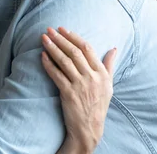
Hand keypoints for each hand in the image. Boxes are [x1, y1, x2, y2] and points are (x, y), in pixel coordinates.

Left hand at [41, 27, 116, 153]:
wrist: (89, 127)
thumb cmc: (98, 104)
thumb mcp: (108, 85)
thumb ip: (109, 65)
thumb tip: (114, 48)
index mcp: (102, 74)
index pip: (87, 49)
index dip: (73, 37)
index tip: (63, 29)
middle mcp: (92, 77)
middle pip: (74, 52)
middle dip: (60, 39)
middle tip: (49, 29)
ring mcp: (80, 85)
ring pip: (64, 61)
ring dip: (52, 48)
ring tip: (43, 38)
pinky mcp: (68, 93)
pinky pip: (56, 75)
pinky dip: (48, 64)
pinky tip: (42, 55)